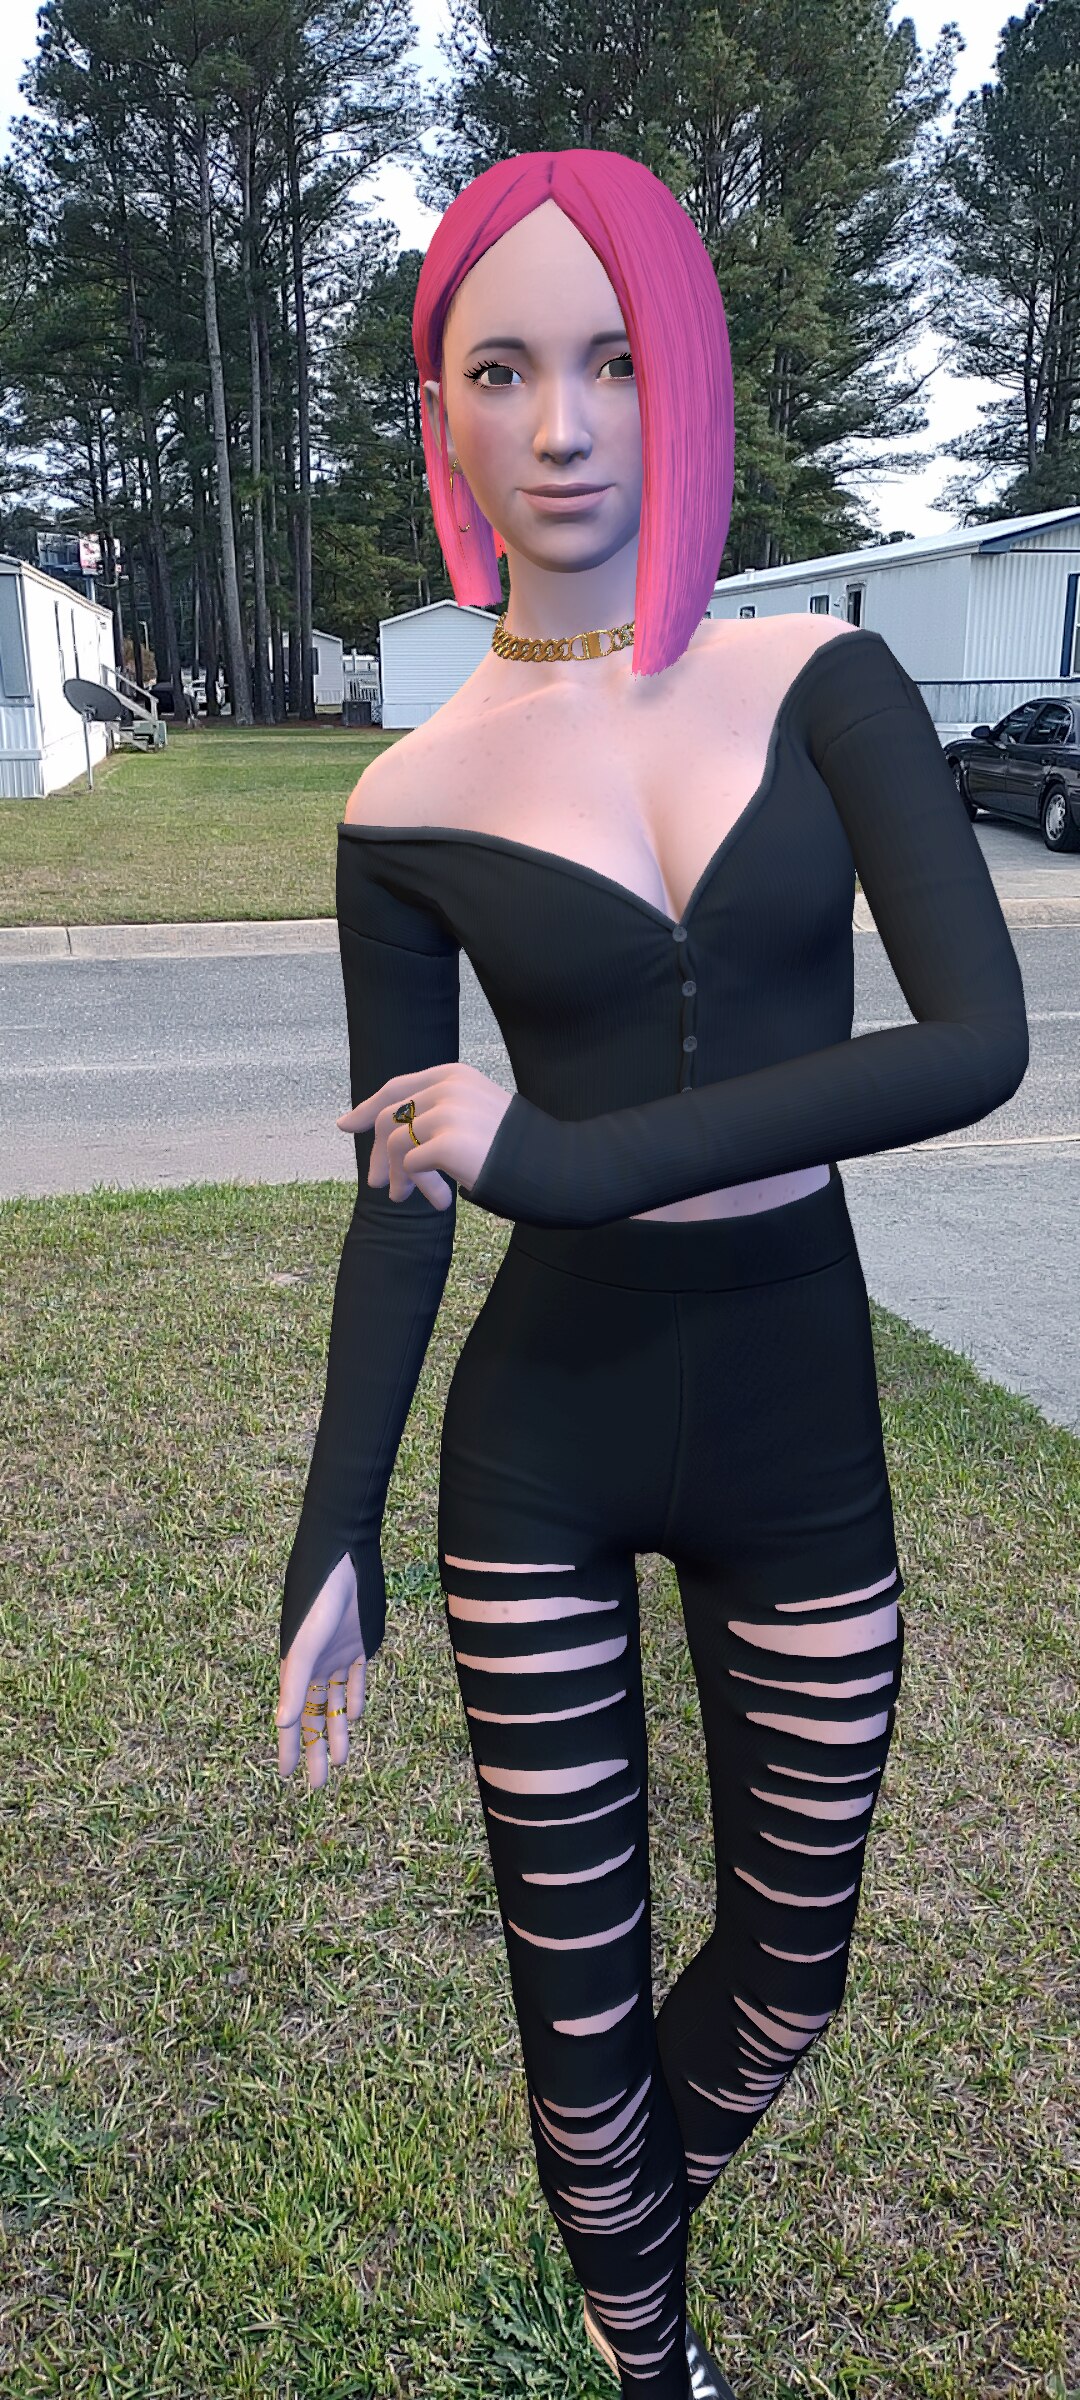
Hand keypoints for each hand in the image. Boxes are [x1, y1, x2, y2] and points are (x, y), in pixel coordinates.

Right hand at [276, 1549, 367, 1789]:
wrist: (344, 1561)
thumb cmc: (318, 1599)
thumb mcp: (306, 1643)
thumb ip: (295, 1681)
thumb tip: (283, 1722)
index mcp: (297, 1670)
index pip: (293, 1718)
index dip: (290, 1746)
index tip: (285, 1775)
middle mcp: (315, 1667)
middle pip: (315, 1718)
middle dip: (315, 1750)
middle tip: (317, 1784)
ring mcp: (336, 1656)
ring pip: (336, 1704)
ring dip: (337, 1731)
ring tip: (341, 1760)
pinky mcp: (359, 1645)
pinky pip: (355, 1680)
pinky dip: (355, 1699)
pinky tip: (354, 1716)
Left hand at [336, 1061, 512, 1210]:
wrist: (556, 1166)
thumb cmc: (515, 1149)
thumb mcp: (474, 1116)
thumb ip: (436, 1115)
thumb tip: (388, 1139)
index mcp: (455, 1075)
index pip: (398, 1087)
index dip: (368, 1107)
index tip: (347, 1124)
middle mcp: (449, 1087)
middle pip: (389, 1117)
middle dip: (380, 1156)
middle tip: (383, 1188)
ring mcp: (449, 1112)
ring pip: (397, 1145)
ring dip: (403, 1178)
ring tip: (421, 1199)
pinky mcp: (449, 1142)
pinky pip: (413, 1166)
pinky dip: (422, 1187)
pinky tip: (444, 1201)